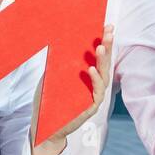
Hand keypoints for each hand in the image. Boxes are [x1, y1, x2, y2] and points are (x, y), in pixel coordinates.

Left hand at [31, 25, 112, 154]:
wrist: (44, 128)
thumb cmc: (48, 103)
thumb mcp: (50, 79)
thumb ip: (56, 65)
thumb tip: (58, 45)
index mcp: (85, 77)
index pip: (97, 56)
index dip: (103, 42)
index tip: (107, 26)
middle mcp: (93, 85)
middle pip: (103, 63)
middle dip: (107, 46)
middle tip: (109, 31)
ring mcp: (93, 96)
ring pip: (103, 76)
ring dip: (102, 61)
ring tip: (100, 47)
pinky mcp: (91, 108)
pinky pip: (96, 92)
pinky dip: (94, 80)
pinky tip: (91, 70)